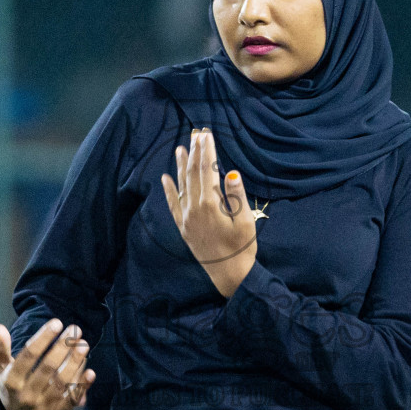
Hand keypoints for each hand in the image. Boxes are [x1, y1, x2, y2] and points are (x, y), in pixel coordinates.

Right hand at [0, 318, 93, 409]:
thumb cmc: (10, 382)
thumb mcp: (0, 367)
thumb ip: (0, 348)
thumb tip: (0, 328)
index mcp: (11, 381)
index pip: (28, 356)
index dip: (43, 338)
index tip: (57, 322)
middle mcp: (26, 396)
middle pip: (48, 368)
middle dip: (63, 347)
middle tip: (75, 329)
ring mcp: (42, 407)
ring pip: (62, 383)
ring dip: (75, 362)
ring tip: (84, 344)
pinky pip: (71, 400)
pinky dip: (82, 386)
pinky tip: (91, 372)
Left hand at [161, 127, 256, 298]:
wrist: (229, 276)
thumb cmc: (242, 249)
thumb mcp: (245, 222)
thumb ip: (236, 197)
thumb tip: (231, 172)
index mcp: (210, 205)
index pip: (207, 170)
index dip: (207, 150)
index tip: (207, 134)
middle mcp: (194, 209)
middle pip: (193, 174)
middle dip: (196, 152)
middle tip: (196, 133)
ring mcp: (186, 219)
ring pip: (182, 186)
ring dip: (181, 166)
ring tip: (180, 148)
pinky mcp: (183, 228)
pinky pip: (173, 205)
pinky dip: (169, 190)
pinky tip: (165, 178)